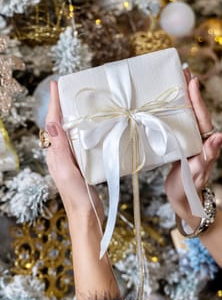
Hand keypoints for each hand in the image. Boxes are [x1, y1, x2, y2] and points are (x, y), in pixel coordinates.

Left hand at [45, 81, 103, 222]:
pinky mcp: (82, 163)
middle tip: (70, 90)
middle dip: (62, 106)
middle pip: (59, 124)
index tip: (56, 85)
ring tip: (81, 103)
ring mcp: (71, 158)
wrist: (86, 214)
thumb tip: (51, 124)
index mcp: (54, 153)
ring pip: (70, 132)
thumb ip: (59, 150)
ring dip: (73, 116)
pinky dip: (84, 130)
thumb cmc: (76, 196)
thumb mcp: (66, 172)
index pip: (52, 123)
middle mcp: (60, 153)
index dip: (54, 104)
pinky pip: (80, 142)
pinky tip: (92, 127)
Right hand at [165, 69, 221, 224]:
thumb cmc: (189, 188)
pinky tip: (166, 103)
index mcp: (205, 143)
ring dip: (182, 97)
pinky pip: (179, 123)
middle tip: (184, 71)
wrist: (183, 199)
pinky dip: (174, 110)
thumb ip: (208, 155)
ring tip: (176, 80)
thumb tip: (221, 136)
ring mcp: (190, 140)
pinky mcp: (180, 143)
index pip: (202, 117)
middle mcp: (199, 138)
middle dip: (190, 91)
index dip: (196, 98)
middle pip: (196, 110)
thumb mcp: (197, 173)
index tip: (192, 80)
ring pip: (187, 115)